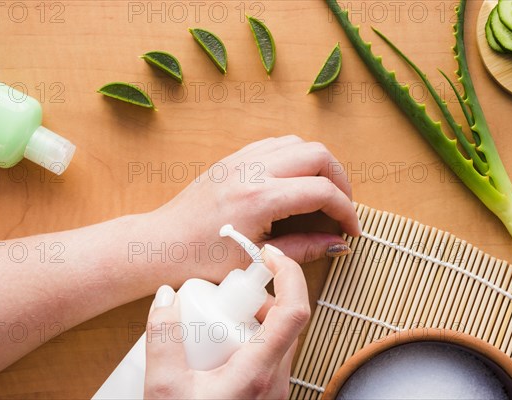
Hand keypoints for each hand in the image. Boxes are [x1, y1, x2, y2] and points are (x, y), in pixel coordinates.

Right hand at [144, 246, 309, 398]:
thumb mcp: (164, 389)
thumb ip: (163, 337)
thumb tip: (165, 297)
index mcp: (258, 373)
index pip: (294, 311)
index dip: (289, 274)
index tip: (270, 253)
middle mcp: (274, 379)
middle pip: (284, 319)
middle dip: (257, 296)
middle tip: (223, 292)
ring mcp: (272, 388)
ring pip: (275, 336)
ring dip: (250, 317)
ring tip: (215, 320)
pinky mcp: (263, 392)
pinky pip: (265, 353)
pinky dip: (247, 336)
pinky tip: (215, 347)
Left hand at [149, 135, 360, 280]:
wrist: (161, 244)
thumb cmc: (200, 259)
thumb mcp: (256, 261)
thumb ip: (303, 249)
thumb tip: (336, 244)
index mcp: (259, 198)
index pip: (322, 192)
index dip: (346, 211)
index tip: (350, 230)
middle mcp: (252, 170)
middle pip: (318, 154)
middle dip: (339, 180)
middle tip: (340, 207)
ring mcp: (241, 159)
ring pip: (297, 143)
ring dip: (318, 165)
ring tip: (320, 195)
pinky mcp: (232, 159)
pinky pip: (275, 145)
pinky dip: (294, 159)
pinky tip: (293, 184)